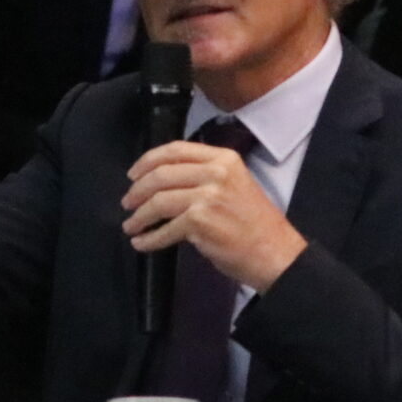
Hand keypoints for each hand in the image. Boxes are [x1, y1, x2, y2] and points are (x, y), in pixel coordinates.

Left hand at [122, 141, 306, 293]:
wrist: (274, 252)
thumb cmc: (254, 223)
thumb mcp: (234, 184)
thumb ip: (204, 174)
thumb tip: (162, 178)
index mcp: (223, 159)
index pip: (175, 150)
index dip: (147, 161)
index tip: (133, 174)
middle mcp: (215, 172)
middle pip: (161, 174)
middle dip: (138, 190)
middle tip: (128, 203)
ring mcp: (207, 197)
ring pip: (158, 201)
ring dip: (139, 216)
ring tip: (131, 225)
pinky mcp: (200, 222)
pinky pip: (164, 230)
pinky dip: (149, 238)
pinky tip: (142, 243)